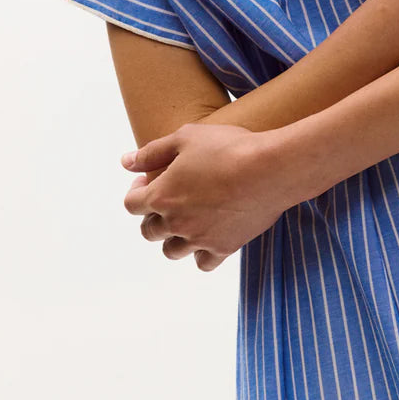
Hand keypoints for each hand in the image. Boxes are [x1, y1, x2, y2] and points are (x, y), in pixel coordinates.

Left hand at [119, 123, 294, 270]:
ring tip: (185, 222)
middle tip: (168, 200)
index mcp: (162, 195)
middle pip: (149, 231)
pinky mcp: (225, 248)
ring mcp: (200, 238)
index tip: (148, 180)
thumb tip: (126, 162)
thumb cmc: (229, 147)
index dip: (136, 190)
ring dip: (173, 238)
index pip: (132, 204)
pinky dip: (201, 254)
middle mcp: (176, 222)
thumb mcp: (185, 137)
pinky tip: (208, 238)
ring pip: (172, 251)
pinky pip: (203, 263)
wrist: (272, 169)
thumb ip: (151, 152)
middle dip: (153, 215)